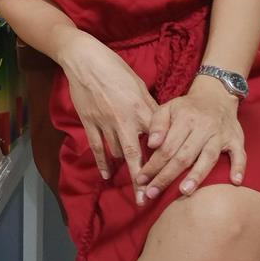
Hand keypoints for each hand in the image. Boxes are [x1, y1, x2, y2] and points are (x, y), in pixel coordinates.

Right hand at [58, 31, 158, 200]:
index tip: (174, 177)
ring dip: (126, 168)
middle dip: (142, 179)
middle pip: (136, 155)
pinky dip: (102, 162)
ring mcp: (105, 122)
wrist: (85, 60)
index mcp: (141, 109)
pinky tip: (106, 175)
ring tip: (135, 187)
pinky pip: (97, 147)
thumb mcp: (139, 85)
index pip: (157, 140)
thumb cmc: (115, 69)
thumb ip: (150, 108)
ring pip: (118, 152)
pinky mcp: (89, 122)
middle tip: (147, 200)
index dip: (165, 160)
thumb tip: (162, 126)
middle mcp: (125, 119)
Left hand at [136, 75, 244, 199]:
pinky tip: (235, 181)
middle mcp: (203, 128)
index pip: (166, 147)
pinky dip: (239, 167)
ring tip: (184, 192)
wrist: (216, 96)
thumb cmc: (187, 107)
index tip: (141, 180)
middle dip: (166, 176)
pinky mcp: (236, 140)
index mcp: (184, 120)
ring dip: (197, 176)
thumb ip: (157, 125)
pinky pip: (240, 155)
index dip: (153, 165)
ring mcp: (221, 135)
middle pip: (184, 156)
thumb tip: (151, 144)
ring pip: (208, 157)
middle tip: (152, 193)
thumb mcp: (168, 108)